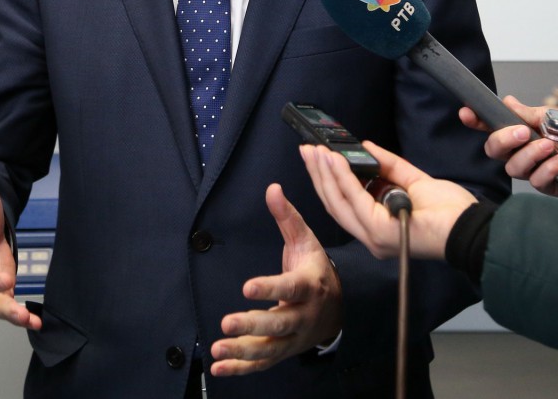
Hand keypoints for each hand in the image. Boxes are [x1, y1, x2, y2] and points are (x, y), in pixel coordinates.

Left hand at [208, 184, 341, 376]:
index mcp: (309, 285)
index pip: (290, 287)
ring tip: (218, 349)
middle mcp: (303, 315)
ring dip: (242, 351)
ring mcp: (293, 337)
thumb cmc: (315, 270)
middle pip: (280, 323)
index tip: (247, 287)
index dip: (270, 288)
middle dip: (253, 324)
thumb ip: (287, 217)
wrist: (339, 308)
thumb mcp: (306, 241)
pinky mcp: (283, 350)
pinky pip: (262, 363)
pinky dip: (241, 368)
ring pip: (270, 348)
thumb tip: (272, 189)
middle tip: (228, 322)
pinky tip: (219, 367)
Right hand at [300, 141, 476, 260]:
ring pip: (338, 202)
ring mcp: (373, 235)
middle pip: (333, 203)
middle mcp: (370, 235)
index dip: (327, 179)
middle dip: (318, 174)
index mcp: (377, 226)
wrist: (470, 227)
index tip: (317, 157)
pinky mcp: (378, 231)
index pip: (343, 203)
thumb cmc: (450, 212)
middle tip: (307, 149)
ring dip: (325, 173)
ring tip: (316, 152)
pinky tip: (336, 160)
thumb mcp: (413, 181)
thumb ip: (389, 166)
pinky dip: (343, 178)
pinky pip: (354, 199)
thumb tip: (365, 147)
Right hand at [464, 96, 557, 197]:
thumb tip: (508, 102)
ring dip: (530, 154)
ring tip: (550, 146)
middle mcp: (524, 151)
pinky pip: (536, 180)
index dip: (477, 120)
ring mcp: (534, 169)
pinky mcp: (547, 185)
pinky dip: (548, 169)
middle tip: (522, 133)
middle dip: (503, 139)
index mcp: (523, 131)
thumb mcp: (557, 118)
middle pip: (494, 149)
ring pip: (512, 167)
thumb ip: (531, 114)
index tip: (467, 114)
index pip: (493, 126)